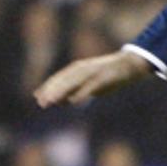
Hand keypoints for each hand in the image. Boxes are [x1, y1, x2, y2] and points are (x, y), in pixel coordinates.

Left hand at [34, 50, 152, 107]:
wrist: (130, 63)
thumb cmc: (109, 74)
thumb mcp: (91, 83)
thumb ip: (78, 89)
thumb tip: (65, 100)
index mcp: (79, 69)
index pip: (60, 78)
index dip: (48, 86)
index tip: (36, 96)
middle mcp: (84, 68)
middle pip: (64, 80)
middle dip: (52, 90)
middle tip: (41, 102)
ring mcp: (94, 72)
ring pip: (74, 82)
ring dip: (62, 91)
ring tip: (52, 101)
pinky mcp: (104, 77)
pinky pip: (90, 86)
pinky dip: (81, 93)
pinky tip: (73, 101)